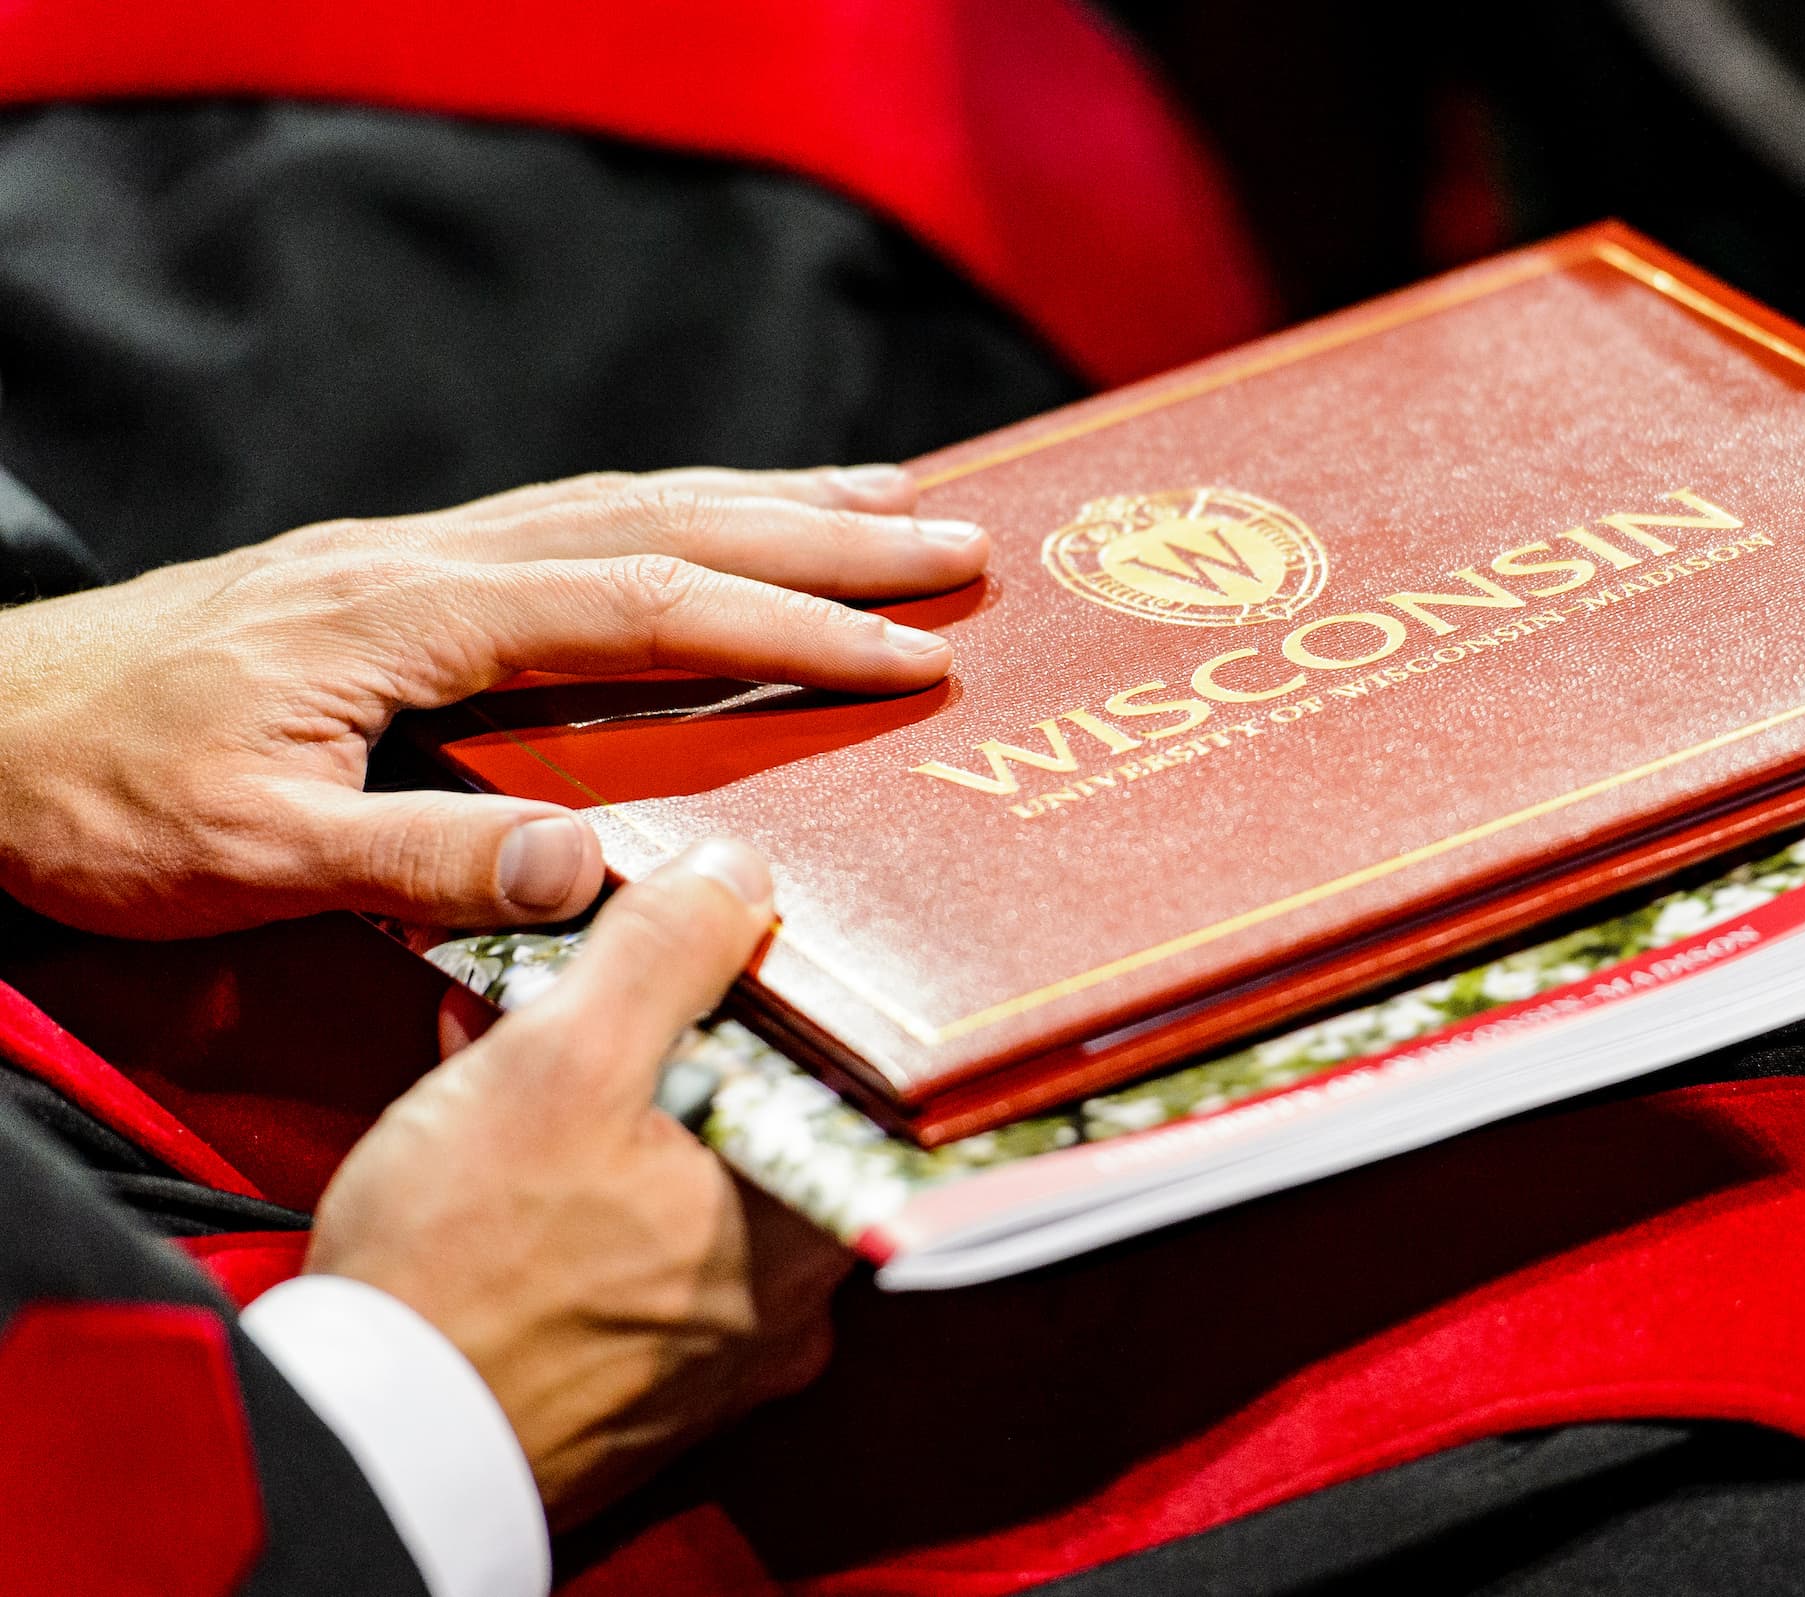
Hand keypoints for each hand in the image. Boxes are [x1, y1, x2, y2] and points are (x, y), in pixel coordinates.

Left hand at [0, 465, 985, 936]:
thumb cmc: (89, 802)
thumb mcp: (244, 861)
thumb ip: (421, 864)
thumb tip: (598, 873)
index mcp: (406, 619)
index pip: (644, 612)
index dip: (790, 631)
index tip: (911, 653)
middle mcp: (424, 559)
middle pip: (662, 523)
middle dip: (822, 533)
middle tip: (957, 541)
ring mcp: (408, 555)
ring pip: (623, 502)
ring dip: (766, 501)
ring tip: (885, 500)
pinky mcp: (390, 574)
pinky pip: (569, 520)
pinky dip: (677, 513)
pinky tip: (720, 525)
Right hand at [309, 837, 848, 1524]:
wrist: (358, 1443)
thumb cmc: (460, 1268)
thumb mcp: (561, 1060)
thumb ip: (666, 952)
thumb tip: (738, 877)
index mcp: (813, 1223)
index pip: (846, 1065)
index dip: (771, 982)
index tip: (710, 939)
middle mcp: (791, 1301)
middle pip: (760, 1116)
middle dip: (669, 1033)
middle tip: (595, 978)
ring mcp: (716, 1346)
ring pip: (687, 1173)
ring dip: (611, 1095)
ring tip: (519, 1030)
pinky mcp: (639, 1376)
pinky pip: (634, 1238)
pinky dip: (580, 1172)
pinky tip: (500, 1114)